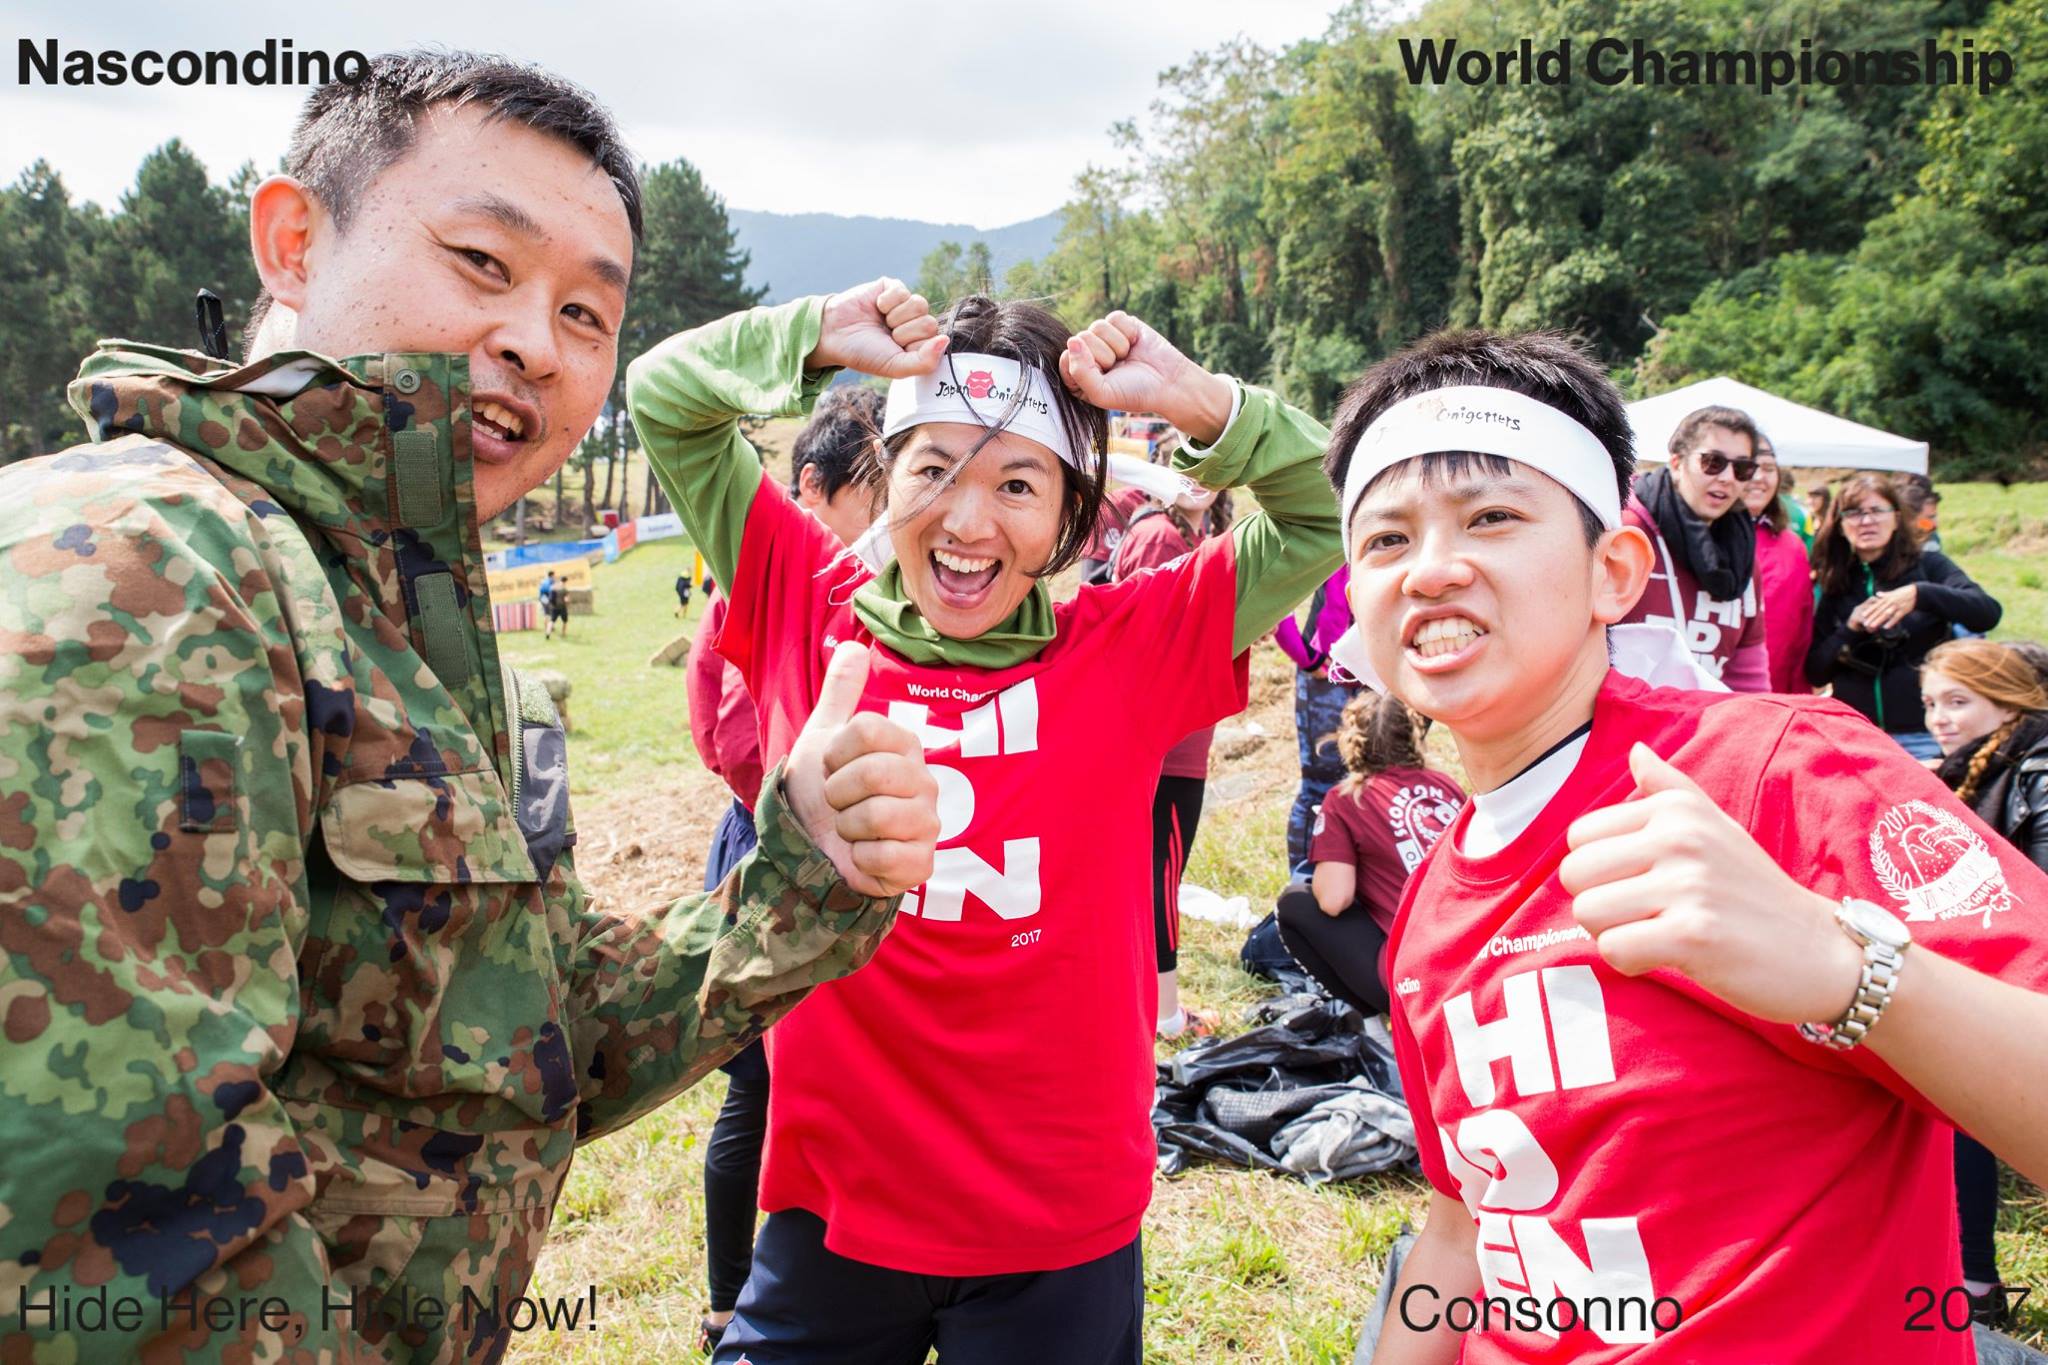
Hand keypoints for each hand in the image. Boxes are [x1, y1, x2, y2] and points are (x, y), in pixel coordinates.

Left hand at [783, 642, 939, 897]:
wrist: (812, 850)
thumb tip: (852, 646)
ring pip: (878, 816)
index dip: (835, 754)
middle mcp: (924, 781)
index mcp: (904, 746)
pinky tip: (862, 855)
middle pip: (873, 772)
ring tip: (850, 829)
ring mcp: (927, 823)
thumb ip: (840, 694)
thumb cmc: (820, 794)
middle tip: (838, 802)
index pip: (867, 730)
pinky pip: (885, 855)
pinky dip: (861, 858)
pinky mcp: (922, 862)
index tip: (830, 768)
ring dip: (847, 827)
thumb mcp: (822, 739)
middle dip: (837, 793)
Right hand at [808, 278, 947, 378]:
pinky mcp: (893, 287)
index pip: (935, 341)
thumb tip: (945, 340)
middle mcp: (915, 323)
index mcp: (919, 343)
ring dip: (896, 316)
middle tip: (886, 335)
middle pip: (929, 323)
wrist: (834, 334)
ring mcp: (905, 304)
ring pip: (919, 305)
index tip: (895, 350)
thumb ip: (925, 361)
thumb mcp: (895, 367)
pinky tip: (876, 307)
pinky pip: (902, 291)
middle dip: (903, 332)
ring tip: (882, 321)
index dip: (913, 346)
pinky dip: (886, 302)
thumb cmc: (864, 353)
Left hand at [1057, 311, 1234, 444]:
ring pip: (1097, 327)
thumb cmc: (1134, 392)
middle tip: (1119, 368)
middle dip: (1104, 355)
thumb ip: (1080, 372)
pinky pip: (1115, 318)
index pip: (1065, 359)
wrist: (1169, 383)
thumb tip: (1072, 340)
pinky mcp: (1121, 324)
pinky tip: (1135, 344)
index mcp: (1079, 375)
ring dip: (1117, 345)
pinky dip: (1128, 332)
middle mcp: (1089, 355)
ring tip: (1127, 357)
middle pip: (1081, 339)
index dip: (1085, 365)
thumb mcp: (1102, 392)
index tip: (1103, 376)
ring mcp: (1105, 338)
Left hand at [1557, 743, 1862, 1026]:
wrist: (1819, 951)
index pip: (1580, 837)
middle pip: (1574, 874)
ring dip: (1613, 934)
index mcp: (1675, 809)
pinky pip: (1613, 949)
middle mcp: (1679, 836)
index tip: (1642, 885)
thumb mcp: (1716, 827)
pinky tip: (1668, 956)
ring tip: (1658, 934)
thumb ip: (1669, 789)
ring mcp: (1687, 884)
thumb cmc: (1754, 891)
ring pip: (1587, 913)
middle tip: (1645, 916)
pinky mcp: (1693, 934)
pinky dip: (1631, 962)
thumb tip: (1636, 750)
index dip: (1599, 871)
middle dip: (1598, 904)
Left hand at [1855, 585, 1917, 631]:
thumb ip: (1885, 594)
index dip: (1869, 610)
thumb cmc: (1904, 593)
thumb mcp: (1893, 592)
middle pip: (1879, 611)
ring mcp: (1897, 606)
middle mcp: (1890, 602)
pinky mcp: (1903, 610)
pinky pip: (1896, 617)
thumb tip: (1877, 594)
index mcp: (1887, 598)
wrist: (1916, 592)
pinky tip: (1885, 627)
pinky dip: (1891, 622)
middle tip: (1865, 623)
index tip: (1863, 615)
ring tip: (1872, 626)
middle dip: (1872, 617)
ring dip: (1879, 620)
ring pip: (1886, 614)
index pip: (1876, 605)